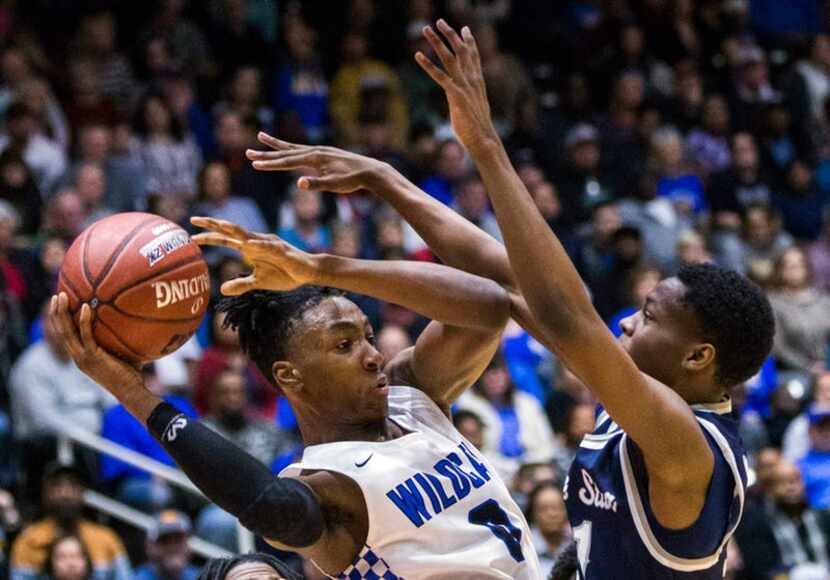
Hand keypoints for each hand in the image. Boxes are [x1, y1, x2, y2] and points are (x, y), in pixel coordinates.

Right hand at [48, 293, 143, 393]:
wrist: (131, 391)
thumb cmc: (131, 374)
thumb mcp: (120, 353)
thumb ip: (120, 340)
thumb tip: (132, 321)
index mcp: (81, 356)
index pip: (65, 336)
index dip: (59, 321)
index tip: (59, 305)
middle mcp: (78, 356)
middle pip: (60, 331)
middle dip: (56, 313)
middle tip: (56, 295)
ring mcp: (83, 357)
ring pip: (67, 332)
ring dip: (62, 313)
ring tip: (62, 295)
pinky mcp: (92, 357)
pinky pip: (86, 335)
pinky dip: (83, 321)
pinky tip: (85, 307)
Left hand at [191, 217, 320, 294]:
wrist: (308, 272)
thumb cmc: (285, 274)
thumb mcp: (258, 282)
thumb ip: (241, 284)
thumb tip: (221, 289)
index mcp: (249, 247)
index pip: (226, 238)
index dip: (210, 236)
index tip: (191, 236)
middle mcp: (256, 242)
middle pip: (231, 230)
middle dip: (213, 224)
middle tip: (194, 219)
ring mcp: (268, 244)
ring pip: (247, 234)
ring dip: (233, 229)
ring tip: (219, 224)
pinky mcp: (281, 250)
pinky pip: (268, 247)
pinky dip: (258, 245)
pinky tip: (249, 244)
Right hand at [245, 132, 390, 192]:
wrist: (369, 171)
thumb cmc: (352, 180)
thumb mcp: (334, 185)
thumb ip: (316, 184)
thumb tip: (299, 183)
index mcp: (314, 158)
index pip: (287, 161)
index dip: (270, 164)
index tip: (254, 164)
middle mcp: (314, 150)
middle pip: (285, 152)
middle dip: (266, 153)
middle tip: (247, 152)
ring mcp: (319, 150)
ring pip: (292, 147)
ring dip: (275, 144)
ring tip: (260, 136)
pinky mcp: (323, 153)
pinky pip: (302, 149)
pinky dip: (290, 148)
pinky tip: (287, 148)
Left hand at [415, 20, 497, 152]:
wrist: (483, 140)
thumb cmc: (476, 129)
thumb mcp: (471, 111)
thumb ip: (465, 101)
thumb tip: (460, 105)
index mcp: (477, 83)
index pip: (474, 57)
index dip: (469, 41)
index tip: (465, 28)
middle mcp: (472, 80)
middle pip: (461, 51)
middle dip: (450, 34)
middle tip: (440, 21)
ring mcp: (464, 86)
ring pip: (450, 58)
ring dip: (437, 42)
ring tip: (425, 29)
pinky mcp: (455, 95)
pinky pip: (440, 76)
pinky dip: (427, 65)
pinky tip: (417, 55)